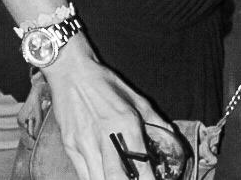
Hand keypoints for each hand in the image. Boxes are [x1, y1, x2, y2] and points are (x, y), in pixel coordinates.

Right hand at [43, 39, 167, 179]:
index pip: (140, 164)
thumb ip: (155, 120)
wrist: (71, 72)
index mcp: (125, 124)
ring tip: (120, 177)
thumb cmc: (105, 83)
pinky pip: (83, 175)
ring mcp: (84, 144)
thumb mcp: (136, 99)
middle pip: (115, 179)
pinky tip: (103, 175)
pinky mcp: (69, 147)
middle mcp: (105, 137)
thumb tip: (170, 134)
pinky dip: (95, 178)